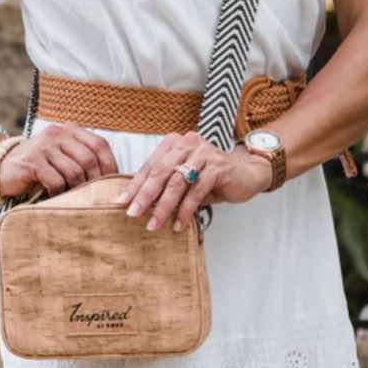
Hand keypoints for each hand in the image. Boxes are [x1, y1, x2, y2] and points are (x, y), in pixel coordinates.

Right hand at [0, 123, 120, 198]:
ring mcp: (44, 146)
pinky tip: (55, 197)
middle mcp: (58, 133)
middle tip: (94, 197)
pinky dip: (59, 192)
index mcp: (70, 130)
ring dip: (76, 189)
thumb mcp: (62, 157)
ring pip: (74, 171)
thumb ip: (81, 159)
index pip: (99, 144)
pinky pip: (55, 180)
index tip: (113, 183)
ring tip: (73, 198)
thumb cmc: (38, 166)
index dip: (110, 164)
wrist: (1, 166)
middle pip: (89, 158)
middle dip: (95, 181)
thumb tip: (111, 180)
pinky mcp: (32, 161)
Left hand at [116, 131, 273, 233]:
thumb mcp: (184, 177)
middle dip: (145, 195)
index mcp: (174, 143)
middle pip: (160, 172)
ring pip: (177, 182)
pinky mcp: (218, 167)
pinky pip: (196, 191)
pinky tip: (179, 225)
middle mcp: (187, 143)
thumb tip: (137, 204)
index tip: (121, 202)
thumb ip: (165, 184)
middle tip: (132, 214)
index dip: (135, 184)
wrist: (247, 173)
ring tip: (153, 225)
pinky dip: (185, 210)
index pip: (150, 165)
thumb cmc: (210, 176)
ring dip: (163, 206)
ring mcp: (204, 153)